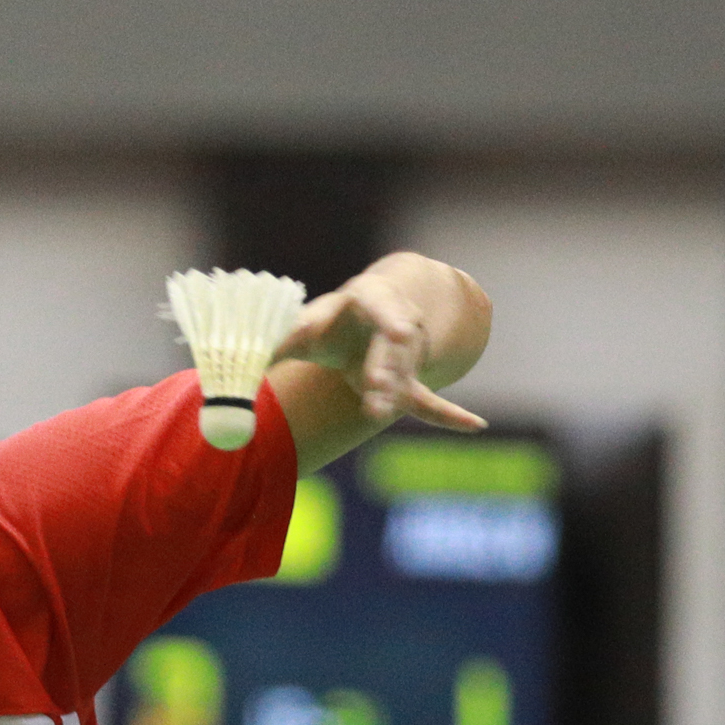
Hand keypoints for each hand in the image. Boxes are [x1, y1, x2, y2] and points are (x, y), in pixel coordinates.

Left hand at [273, 253, 487, 431]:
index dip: (391, 320)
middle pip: (393, 349)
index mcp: (370, 300)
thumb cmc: (333, 320)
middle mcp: (396, 324)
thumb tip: (249, 351)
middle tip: (375, 387)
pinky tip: (475, 424)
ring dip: (391, 396)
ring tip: (375, 411)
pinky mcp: (409, 383)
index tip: (398, 331)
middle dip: (385, 369)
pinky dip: (450, 416)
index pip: (382, 309)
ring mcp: (407, 356)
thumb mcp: (310, 322)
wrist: (368, 313)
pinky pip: (429, 402)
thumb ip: (284, 336)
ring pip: (403, 378)